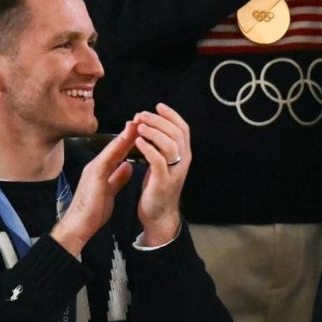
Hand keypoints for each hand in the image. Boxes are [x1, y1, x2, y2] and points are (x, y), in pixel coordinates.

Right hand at [51, 123, 136, 256]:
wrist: (78, 226)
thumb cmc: (93, 211)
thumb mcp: (110, 191)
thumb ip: (118, 177)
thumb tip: (128, 166)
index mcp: (102, 170)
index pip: (119, 151)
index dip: (131, 140)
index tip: (143, 129)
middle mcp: (97, 166)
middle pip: (116, 146)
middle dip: (129, 132)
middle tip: (141, 118)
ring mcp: (94, 169)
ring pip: (112, 149)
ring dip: (124, 136)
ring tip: (135, 123)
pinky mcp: (93, 176)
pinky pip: (107, 159)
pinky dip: (115, 149)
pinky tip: (124, 141)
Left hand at [131, 103, 190, 246]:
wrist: (159, 215)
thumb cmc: (157, 188)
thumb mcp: (162, 164)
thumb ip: (160, 147)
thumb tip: (147, 126)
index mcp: (183, 155)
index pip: (183, 128)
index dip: (172, 115)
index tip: (158, 106)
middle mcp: (183, 161)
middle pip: (176, 132)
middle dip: (158, 120)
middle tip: (141, 114)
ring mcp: (175, 171)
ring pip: (169, 144)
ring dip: (153, 131)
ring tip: (139, 126)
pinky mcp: (163, 181)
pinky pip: (158, 160)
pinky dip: (148, 148)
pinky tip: (137, 142)